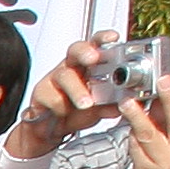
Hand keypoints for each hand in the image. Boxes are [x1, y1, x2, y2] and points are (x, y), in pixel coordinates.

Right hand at [13, 38, 113, 153]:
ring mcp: (54, 79)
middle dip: (85, 52)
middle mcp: (71, 67)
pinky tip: (65, 113)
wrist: (51, 131)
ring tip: (86, 103)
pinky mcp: (41, 94)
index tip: (114, 37)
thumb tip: (128, 100)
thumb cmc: (75, 112)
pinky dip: (61, 107)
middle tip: (94, 58)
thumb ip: (113, 103)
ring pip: (64, 76)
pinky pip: (52, 97)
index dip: (103, 38)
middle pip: (76, 50)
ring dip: (77, 90)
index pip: (95, 45)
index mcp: (87, 66)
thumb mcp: (99, 108)